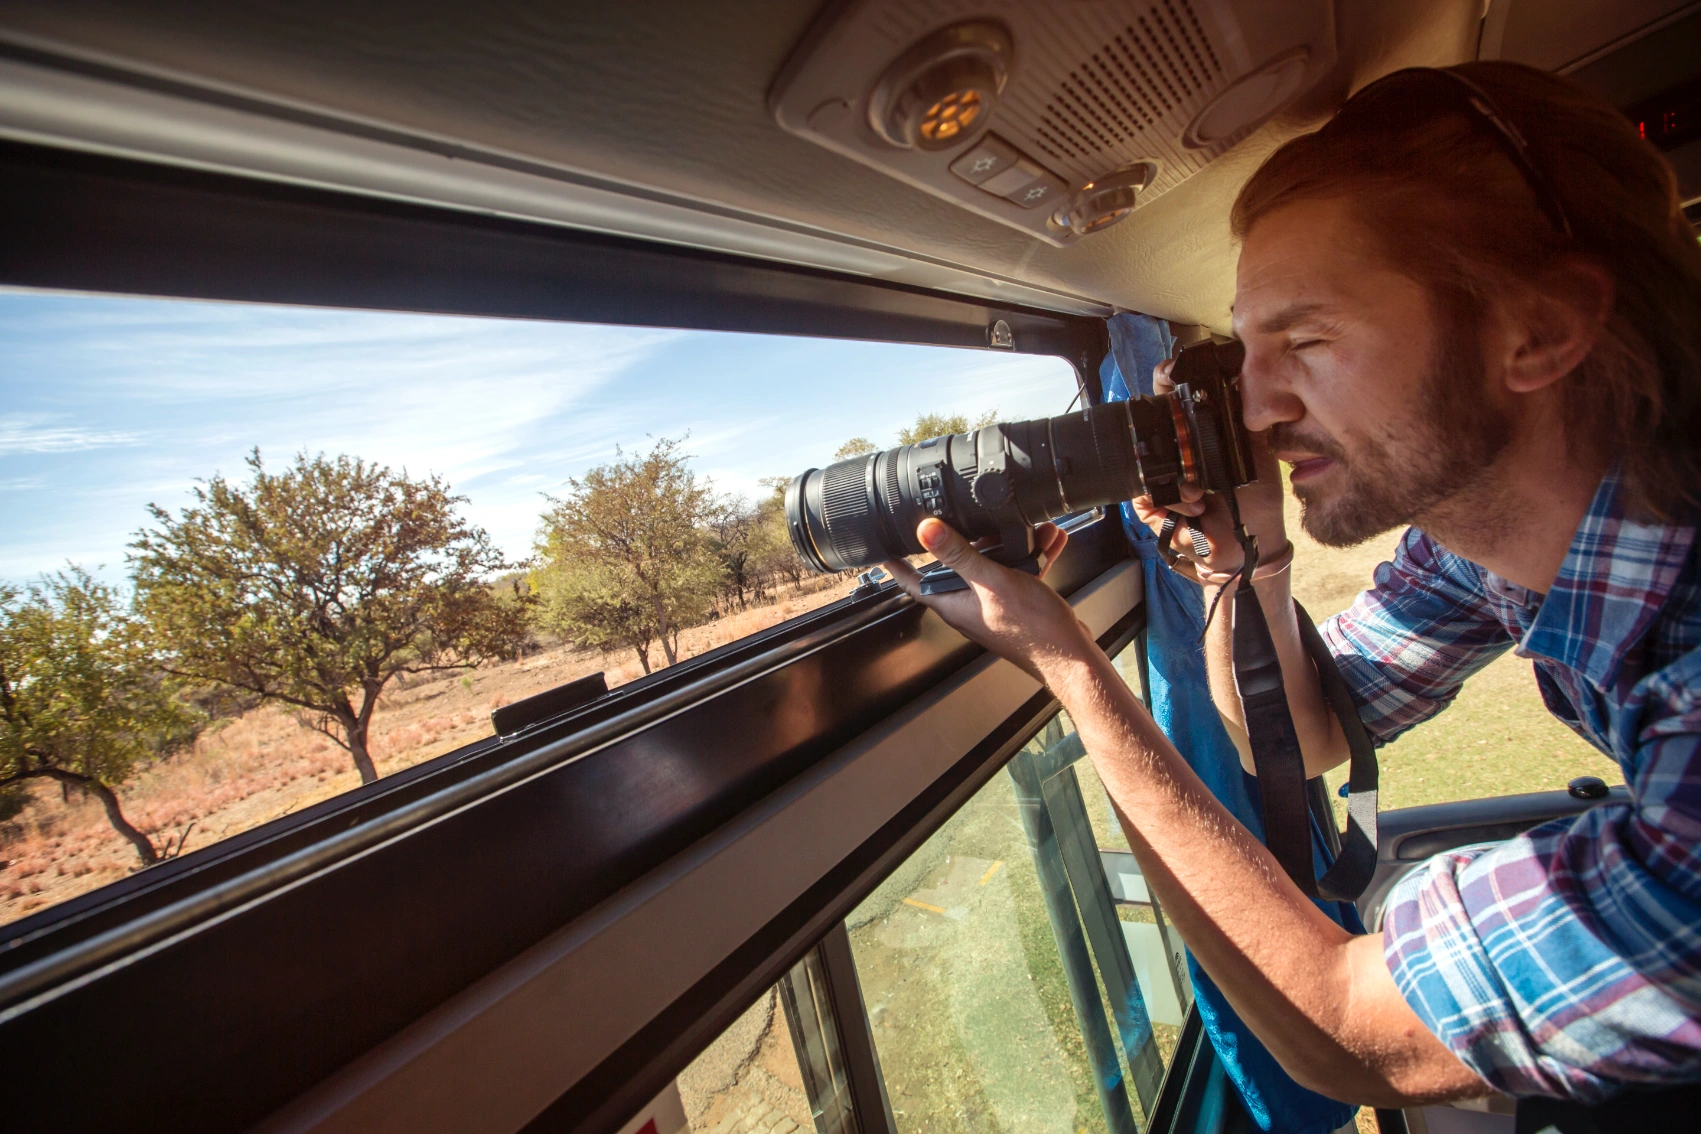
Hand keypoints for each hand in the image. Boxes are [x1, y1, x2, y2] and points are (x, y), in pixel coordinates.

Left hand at [882, 519, 1096, 682]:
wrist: (1071, 657)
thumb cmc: (1033, 630)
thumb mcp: (992, 581)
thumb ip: (959, 554)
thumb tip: (926, 531)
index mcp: (953, 604)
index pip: (912, 581)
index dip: (896, 563)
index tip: (884, 546)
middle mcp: (969, 606)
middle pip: (956, 565)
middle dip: (972, 538)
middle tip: (974, 516)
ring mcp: (993, 605)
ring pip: (993, 565)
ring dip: (1010, 544)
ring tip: (1030, 528)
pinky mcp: (1016, 605)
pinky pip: (1018, 573)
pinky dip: (1031, 556)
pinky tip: (1049, 541)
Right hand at [1130, 357, 1288, 575]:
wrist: (1249, 539)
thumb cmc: (1254, 495)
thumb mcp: (1256, 447)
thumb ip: (1248, 414)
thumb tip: (1242, 376)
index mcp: (1193, 433)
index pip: (1169, 397)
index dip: (1165, 380)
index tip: (1170, 372)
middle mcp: (1170, 451)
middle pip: (1148, 422)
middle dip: (1159, 419)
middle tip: (1175, 420)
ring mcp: (1157, 478)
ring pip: (1145, 460)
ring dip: (1176, 475)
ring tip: (1200, 489)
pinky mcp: (1150, 506)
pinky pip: (1146, 494)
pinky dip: (1174, 501)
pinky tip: (1196, 507)